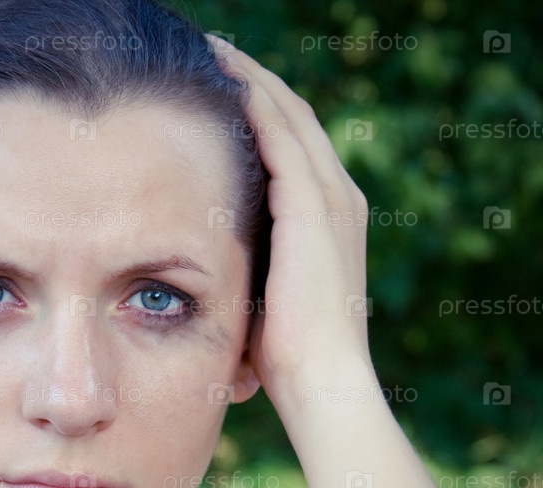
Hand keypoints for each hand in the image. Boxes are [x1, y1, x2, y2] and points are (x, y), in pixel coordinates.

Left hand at [209, 37, 375, 408]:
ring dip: (252, 79)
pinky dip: (256, 103)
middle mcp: (337, 198)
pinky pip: (281, 137)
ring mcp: (329, 199)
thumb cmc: (287, 354)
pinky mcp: (312, 207)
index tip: (222, 90)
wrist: (321, 380)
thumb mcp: (267, 296)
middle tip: (216, 53)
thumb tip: (205, 268)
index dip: (260, 112)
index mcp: (329, 219)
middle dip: (256, 81)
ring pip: (288, 116)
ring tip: (215, 51)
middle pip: (293, 118)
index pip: (293, 147)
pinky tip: (226, 80)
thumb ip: (250, 264)